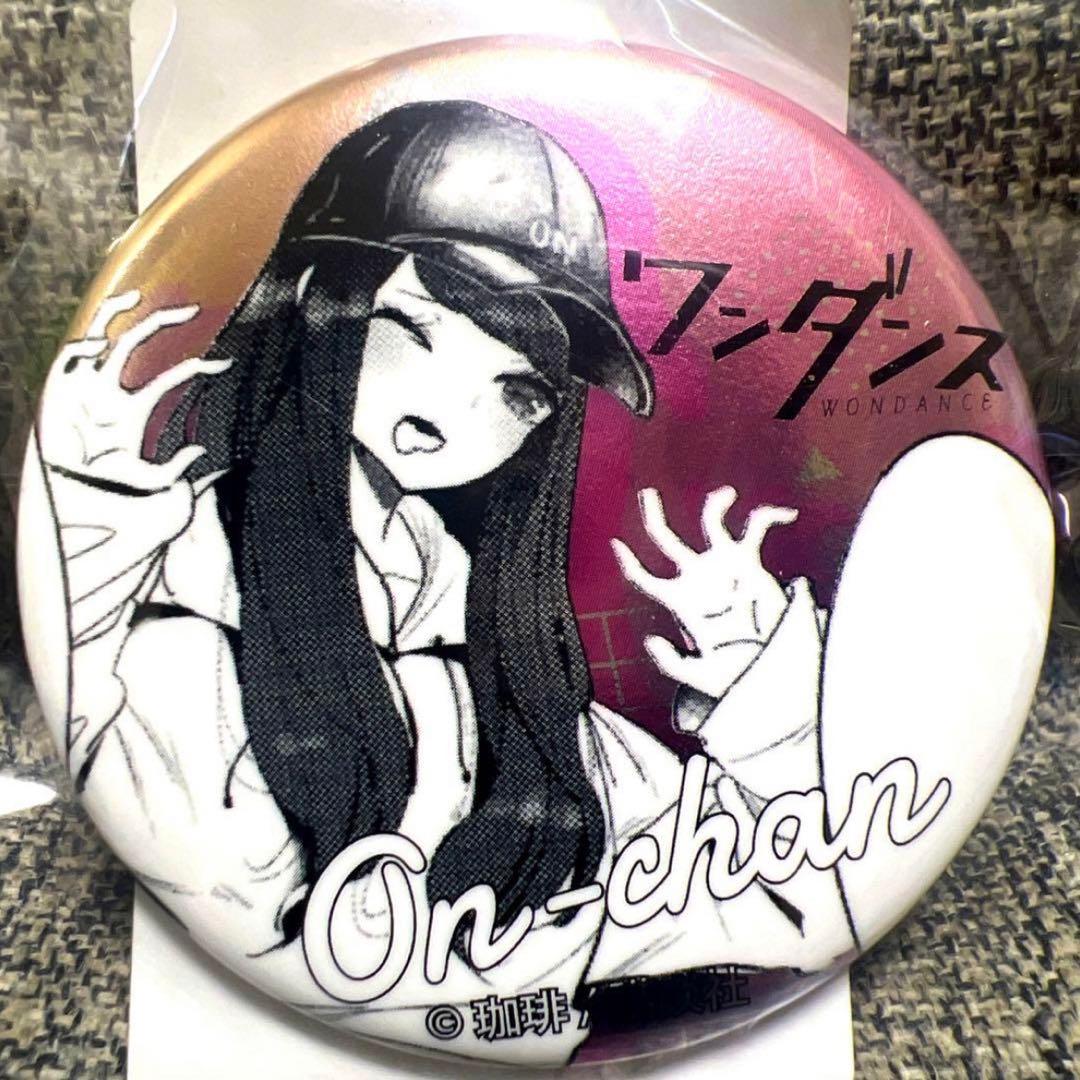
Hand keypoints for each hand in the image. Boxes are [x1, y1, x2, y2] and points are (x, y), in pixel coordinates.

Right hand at [38, 290, 229, 489]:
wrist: (67, 487)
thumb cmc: (105, 482)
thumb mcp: (148, 478)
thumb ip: (175, 469)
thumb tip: (201, 451)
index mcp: (137, 405)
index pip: (174, 376)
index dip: (201, 367)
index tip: (228, 363)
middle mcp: (112, 386)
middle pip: (139, 341)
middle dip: (164, 321)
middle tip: (194, 310)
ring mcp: (87, 382)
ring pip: (103, 334)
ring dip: (115, 312)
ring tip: (136, 298)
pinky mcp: (60, 384)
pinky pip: (71, 355)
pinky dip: (82, 346)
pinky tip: (99, 346)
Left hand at [612, 487, 797, 697]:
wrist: (771, 669)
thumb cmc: (735, 674)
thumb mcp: (700, 676)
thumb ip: (672, 664)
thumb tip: (651, 639)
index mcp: (680, 600)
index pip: (645, 577)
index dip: (630, 563)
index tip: (617, 545)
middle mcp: (697, 577)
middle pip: (666, 538)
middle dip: (653, 515)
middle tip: (647, 494)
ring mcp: (723, 567)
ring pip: (711, 522)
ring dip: (716, 504)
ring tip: (727, 495)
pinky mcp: (750, 563)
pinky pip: (756, 529)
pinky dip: (769, 517)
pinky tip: (787, 516)